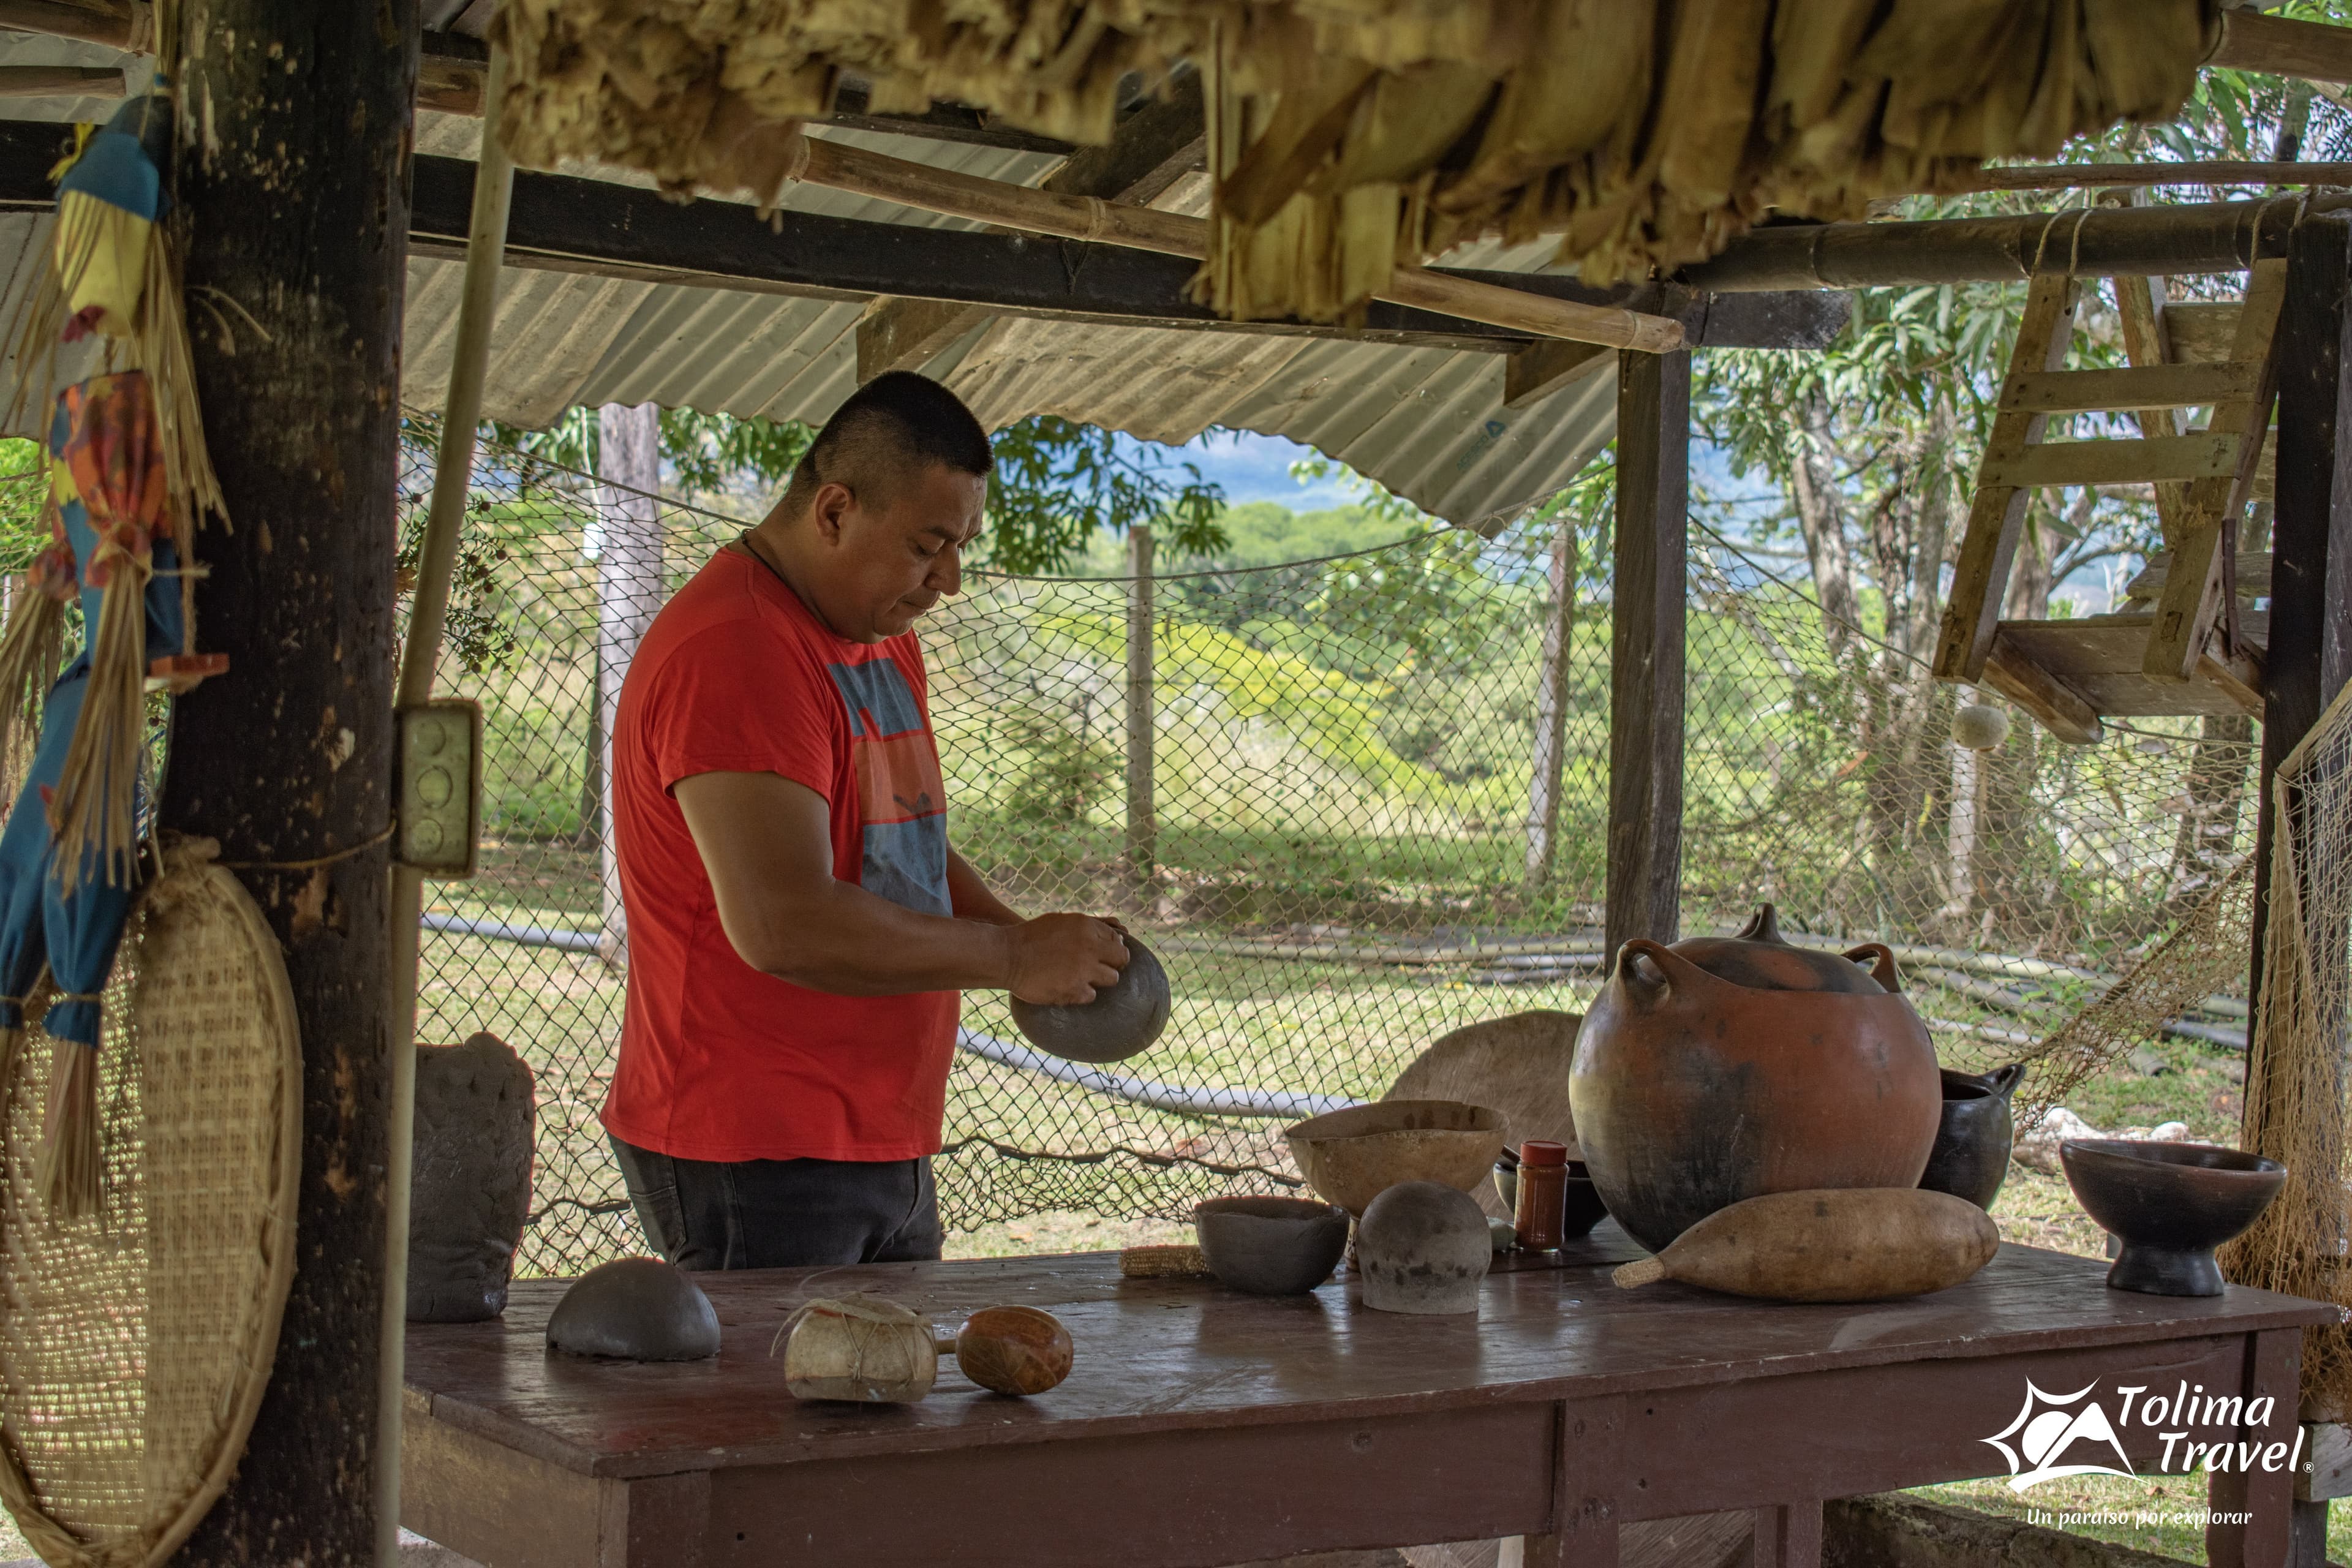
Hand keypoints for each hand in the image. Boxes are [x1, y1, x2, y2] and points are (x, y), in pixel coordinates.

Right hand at [1006, 913, 1129, 1004]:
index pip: (1116, 938)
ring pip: (1112, 979)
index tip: (1104, 953)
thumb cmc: (1030, 936)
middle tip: (1101, 968)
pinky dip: (1081, 993)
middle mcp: (1090, 946)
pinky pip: (1091, 995)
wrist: (1006, 955)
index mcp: (1086, 926)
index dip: (1112, 947)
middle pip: (1121, 959)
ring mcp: (1083, 969)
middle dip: (1113, 964)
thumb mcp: (1060, 921)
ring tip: (1083, 979)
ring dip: (1099, 980)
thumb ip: (1086, 927)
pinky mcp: (1074, 990)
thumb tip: (1114, 932)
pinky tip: (1068, 988)